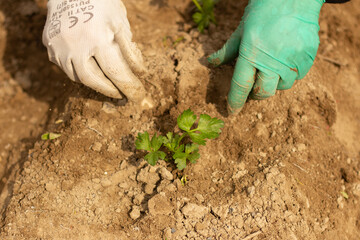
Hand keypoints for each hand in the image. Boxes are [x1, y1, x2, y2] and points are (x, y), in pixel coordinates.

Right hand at [42, 0, 145, 102]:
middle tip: (122, 94)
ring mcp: (59, 45)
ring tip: (107, 83)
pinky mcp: (49, 44)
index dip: (129, 87)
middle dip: (110, 90)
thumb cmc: (102, 4)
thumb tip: (138, 73)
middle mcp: (75, 45)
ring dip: (94, 83)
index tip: (138, 96)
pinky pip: (64, 66)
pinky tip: (90, 69)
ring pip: (77, 77)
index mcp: (97, 38)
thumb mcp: (121, 23)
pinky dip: (79, 71)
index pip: (116, 72)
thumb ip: (130, 50)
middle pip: (94, 80)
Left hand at [208, 0, 322, 113]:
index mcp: (251, 52)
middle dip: (256, 94)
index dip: (235, 101)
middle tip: (254, 85)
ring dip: (274, 82)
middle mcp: (272, 59)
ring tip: (273, 65)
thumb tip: (209, 64)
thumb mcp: (241, 30)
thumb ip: (226, 51)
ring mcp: (292, 59)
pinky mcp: (307, 57)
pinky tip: (286, 59)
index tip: (231, 112)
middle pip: (263, 92)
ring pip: (282, 86)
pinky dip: (290, 73)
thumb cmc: (262, 12)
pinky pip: (298, 76)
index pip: (241, 85)